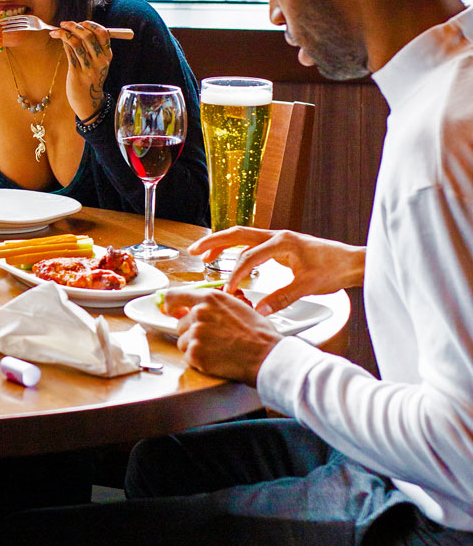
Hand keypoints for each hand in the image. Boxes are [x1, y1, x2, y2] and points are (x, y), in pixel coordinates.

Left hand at [48, 19, 111, 121]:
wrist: (88, 101)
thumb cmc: (90, 79)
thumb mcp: (97, 63)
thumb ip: (90, 47)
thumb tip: (77, 27)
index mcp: (107, 55)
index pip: (104, 33)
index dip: (91, 24)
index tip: (81, 22)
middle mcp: (100, 61)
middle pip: (89, 36)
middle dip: (75, 26)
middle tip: (65, 23)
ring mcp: (89, 67)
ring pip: (77, 42)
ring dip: (64, 32)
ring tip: (57, 30)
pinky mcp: (77, 72)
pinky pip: (69, 51)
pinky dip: (62, 41)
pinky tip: (56, 37)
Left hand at [161, 285, 281, 384]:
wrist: (266, 355)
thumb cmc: (259, 333)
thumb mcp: (236, 306)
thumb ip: (214, 306)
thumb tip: (197, 308)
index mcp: (209, 298)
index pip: (174, 296)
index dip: (170, 306)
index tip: (171, 311)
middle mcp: (199, 312)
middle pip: (180, 324)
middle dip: (192, 333)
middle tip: (213, 341)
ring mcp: (196, 333)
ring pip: (183, 342)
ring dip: (195, 348)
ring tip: (217, 351)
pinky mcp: (195, 353)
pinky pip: (188, 358)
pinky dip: (199, 362)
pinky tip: (217, 360)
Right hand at [190, 227, 364, 314]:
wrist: (353, 262)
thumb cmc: (334, 269)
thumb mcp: (306, 286)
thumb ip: (281, 298)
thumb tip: (259, 310)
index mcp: (282, 242)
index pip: (249, 257)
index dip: (235, 274)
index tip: (227, 290)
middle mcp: (277, 236)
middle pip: (237, 235)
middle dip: (214, 243)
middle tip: (194, 251)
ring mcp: (279, 239)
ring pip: (243, 238)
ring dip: (223, 245)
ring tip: (204, 256)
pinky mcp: (282, 246)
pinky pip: (252, 245)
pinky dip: (237, 251)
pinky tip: (231, 260)